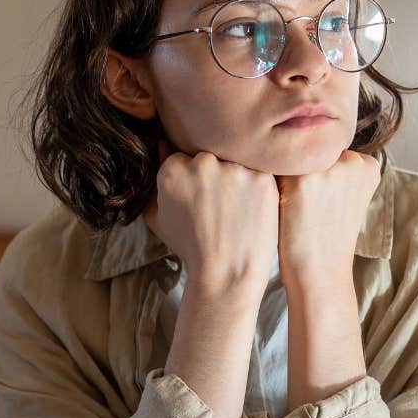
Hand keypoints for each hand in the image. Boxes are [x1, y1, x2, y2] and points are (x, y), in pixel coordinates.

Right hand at [142, 137, 278, 296]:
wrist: (227, 273)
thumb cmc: (191, 249)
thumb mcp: (159, 218)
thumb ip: (156, 182)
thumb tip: (162, 144)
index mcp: (172, 170)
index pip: (182, 158)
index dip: (193, 181)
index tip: (199, 200)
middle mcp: (202, 164)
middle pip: (209, 157)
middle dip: (214, 176)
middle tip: (220, 206)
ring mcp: (234, 169)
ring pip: (235, 162)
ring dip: (236, 179)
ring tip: (237, 210)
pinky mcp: (262, 177)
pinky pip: (260, 172)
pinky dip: (258, 188)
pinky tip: (252, 209)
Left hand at [276, 150, 379, 282]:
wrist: (319, 272)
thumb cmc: (327, 235)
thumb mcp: (346, 197)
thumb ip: (338, 168)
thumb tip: (305, 137)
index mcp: (368, 165)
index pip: (328, 150)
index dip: (316, 174)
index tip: (318, 199)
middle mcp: (351, 161)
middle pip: (310, 150)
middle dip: (301, 171)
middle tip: (304, 205)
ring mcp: (327, 169)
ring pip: (291, 156)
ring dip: (282, 175)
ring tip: (290, 207)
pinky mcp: (300, 181)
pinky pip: (272, 167)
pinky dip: (269, 184)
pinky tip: (276, 205)